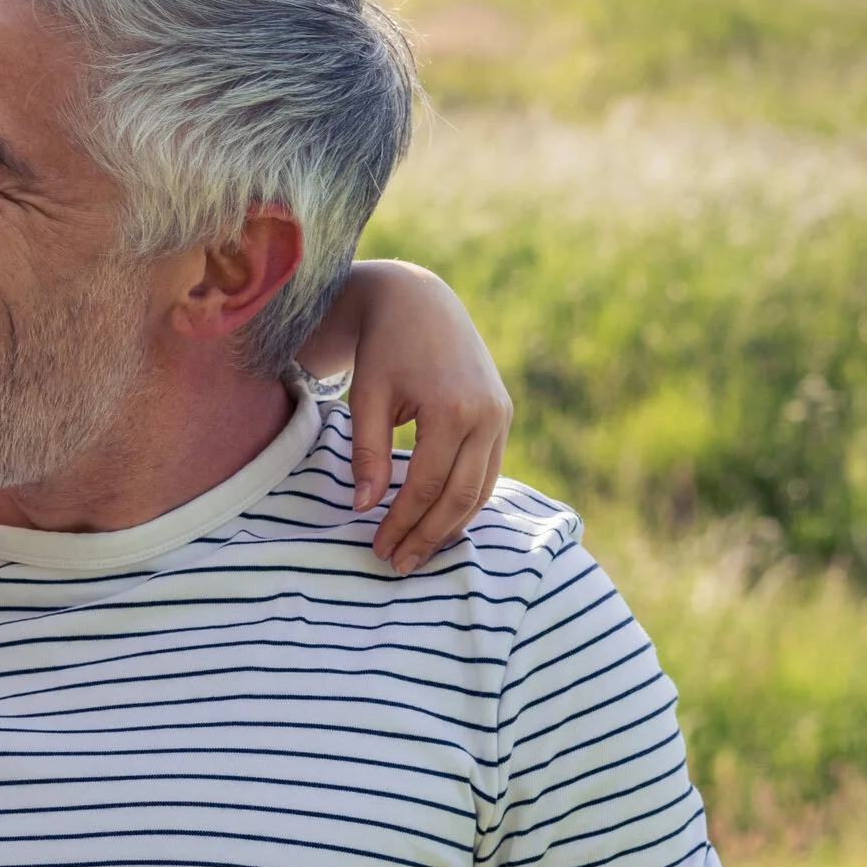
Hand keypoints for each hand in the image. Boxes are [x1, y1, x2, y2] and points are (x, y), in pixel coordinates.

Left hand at [311, 261, 513, 575]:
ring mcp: (501, 416)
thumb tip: (364, 507)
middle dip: (427, 535)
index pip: (426, 485)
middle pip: (460, 496)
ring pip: (481, 490)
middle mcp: (487, 415)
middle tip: (397, 564)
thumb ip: (366, 452)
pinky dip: (465, 502)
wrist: (419, 303)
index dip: (401, 522)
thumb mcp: (366, 397)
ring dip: (450, 526)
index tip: (377, 549)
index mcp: (452, 409)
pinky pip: (487, 472)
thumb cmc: (384, 348)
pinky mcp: (502, 416)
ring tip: (417, 552)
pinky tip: (439, 522)